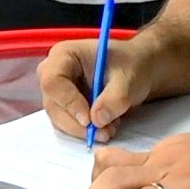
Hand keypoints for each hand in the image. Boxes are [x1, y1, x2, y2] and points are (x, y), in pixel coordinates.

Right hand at [37, 37, 153, 142]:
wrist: (137, 70)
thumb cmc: (131, 65)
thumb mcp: (128, 78)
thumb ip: (114, 98)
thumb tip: (97, 120)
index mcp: (64, 55)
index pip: (53, 82)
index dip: (68, 102)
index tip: (89, 120)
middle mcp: (53, 72)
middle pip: (53, 104)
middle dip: (77, 124)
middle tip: (103, 133)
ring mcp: (57, 91)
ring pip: (59, 118)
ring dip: (82, 130)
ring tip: (110, 129)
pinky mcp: (64, 106)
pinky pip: (67, 123)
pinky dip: (85, 130)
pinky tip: (107, 127)